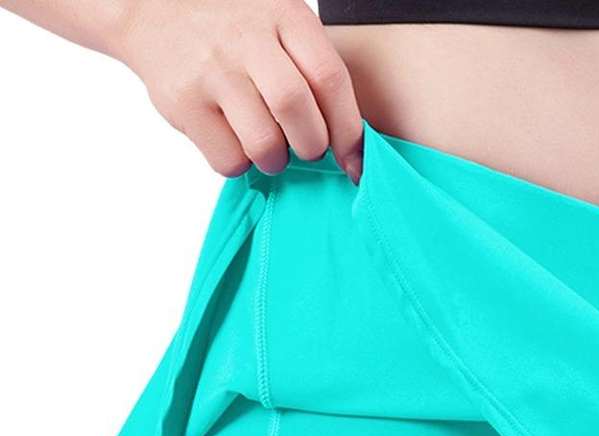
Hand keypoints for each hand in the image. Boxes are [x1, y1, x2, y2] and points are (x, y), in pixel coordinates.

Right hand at [114, 0, 362, 180]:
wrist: (152, 5)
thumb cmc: (234, 26)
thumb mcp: (279, 23)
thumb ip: (313, 69)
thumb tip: (351, 143)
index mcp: (284, 16)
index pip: (330, 79)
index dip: (348, 129)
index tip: (353, 158)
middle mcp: (246, 39)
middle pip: (297, 111)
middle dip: (312, 146)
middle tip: (305, 147)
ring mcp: (211, 71)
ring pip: (264, 143)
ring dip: (276, 160)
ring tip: (269, 148)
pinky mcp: (183, 102)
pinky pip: (228, 158)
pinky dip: (241, 163)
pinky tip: (235, 141)